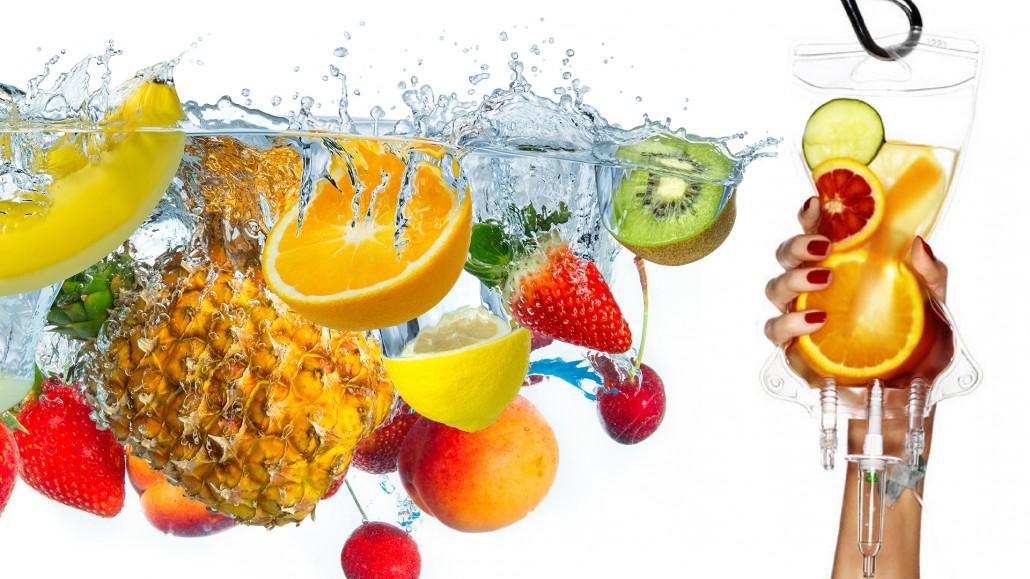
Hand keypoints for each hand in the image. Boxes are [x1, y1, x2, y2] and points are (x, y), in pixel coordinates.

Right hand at [763, 196, 947, 345]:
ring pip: (774, 287)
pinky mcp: (793, 344)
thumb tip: (918, 243)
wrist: (910, 385)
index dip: (809, 215)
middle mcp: (814, 284)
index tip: (816, 203)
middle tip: (823, 248)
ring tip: (823, 282)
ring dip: (792, 280)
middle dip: (796, 245)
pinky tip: (815, 320)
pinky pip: (775, 328)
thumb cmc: (917, 337)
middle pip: (785, 255)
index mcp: (842, 263)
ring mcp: (800, 313)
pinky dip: (789, 322)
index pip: (816, 231)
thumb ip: (929, 272)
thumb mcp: (934, 301)